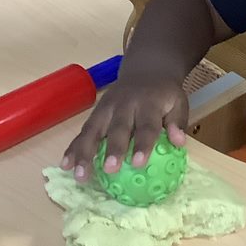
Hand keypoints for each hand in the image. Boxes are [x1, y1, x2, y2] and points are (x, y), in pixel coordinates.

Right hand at [61, 71, 188, 181]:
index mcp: (148, 103)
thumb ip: (177, 122)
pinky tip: (65, 165)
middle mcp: (124, 105)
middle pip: (117, 128)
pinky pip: (82, 131)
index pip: (146, 125)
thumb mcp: (178, 102)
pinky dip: (73, 148)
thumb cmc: (163, 94)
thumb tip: (179, 143)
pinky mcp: (95, 113)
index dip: (142, 144)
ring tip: (79, 175)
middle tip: (109, 170)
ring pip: (93, 130)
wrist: (146, 70)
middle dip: (112, 149)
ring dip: (84, 152)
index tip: (138, 164)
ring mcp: (106, 108)